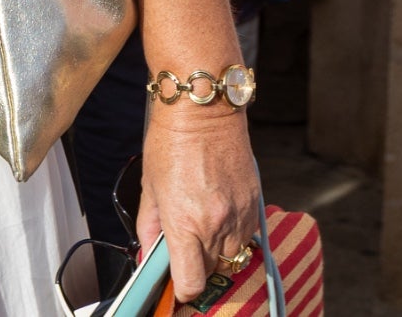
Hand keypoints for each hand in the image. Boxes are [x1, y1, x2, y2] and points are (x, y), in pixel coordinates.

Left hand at [136, 108, 257, 303]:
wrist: (204, 111)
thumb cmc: (170, 143)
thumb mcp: (149, 186)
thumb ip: (149, 228)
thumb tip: (147, 257)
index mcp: (184, 222)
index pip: (191, 282)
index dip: (182, 289)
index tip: (176, 283)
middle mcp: (215, 225)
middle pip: (210, 273)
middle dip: (196, 266)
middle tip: (183, 247)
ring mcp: (239, 216)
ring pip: (231, 258)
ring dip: (216, 252)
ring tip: (201, 224)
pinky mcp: (255, 205)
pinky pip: (246, 236)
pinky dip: (233, 234)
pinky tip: (218, 211)